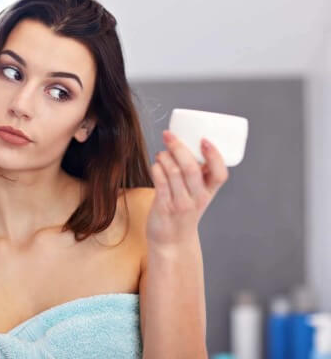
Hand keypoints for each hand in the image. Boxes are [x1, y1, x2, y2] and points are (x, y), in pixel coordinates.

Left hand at [147, 129, 228, 247]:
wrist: (172, 241)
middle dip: (179, 148)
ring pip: (173, 173)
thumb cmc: (183, 212)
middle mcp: (197, 198)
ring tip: (161, 153)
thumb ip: (196, 174)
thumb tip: (185, 143)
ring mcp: (181, 203)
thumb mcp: (197, 195)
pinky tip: (155, 164)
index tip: (205, 140)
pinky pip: (160, 183)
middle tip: (169, 135)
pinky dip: (156, 169)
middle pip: (191, 169)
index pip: (220, 174)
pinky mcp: (164, 207)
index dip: (214, 156)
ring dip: (165, 157)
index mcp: (209, 192)